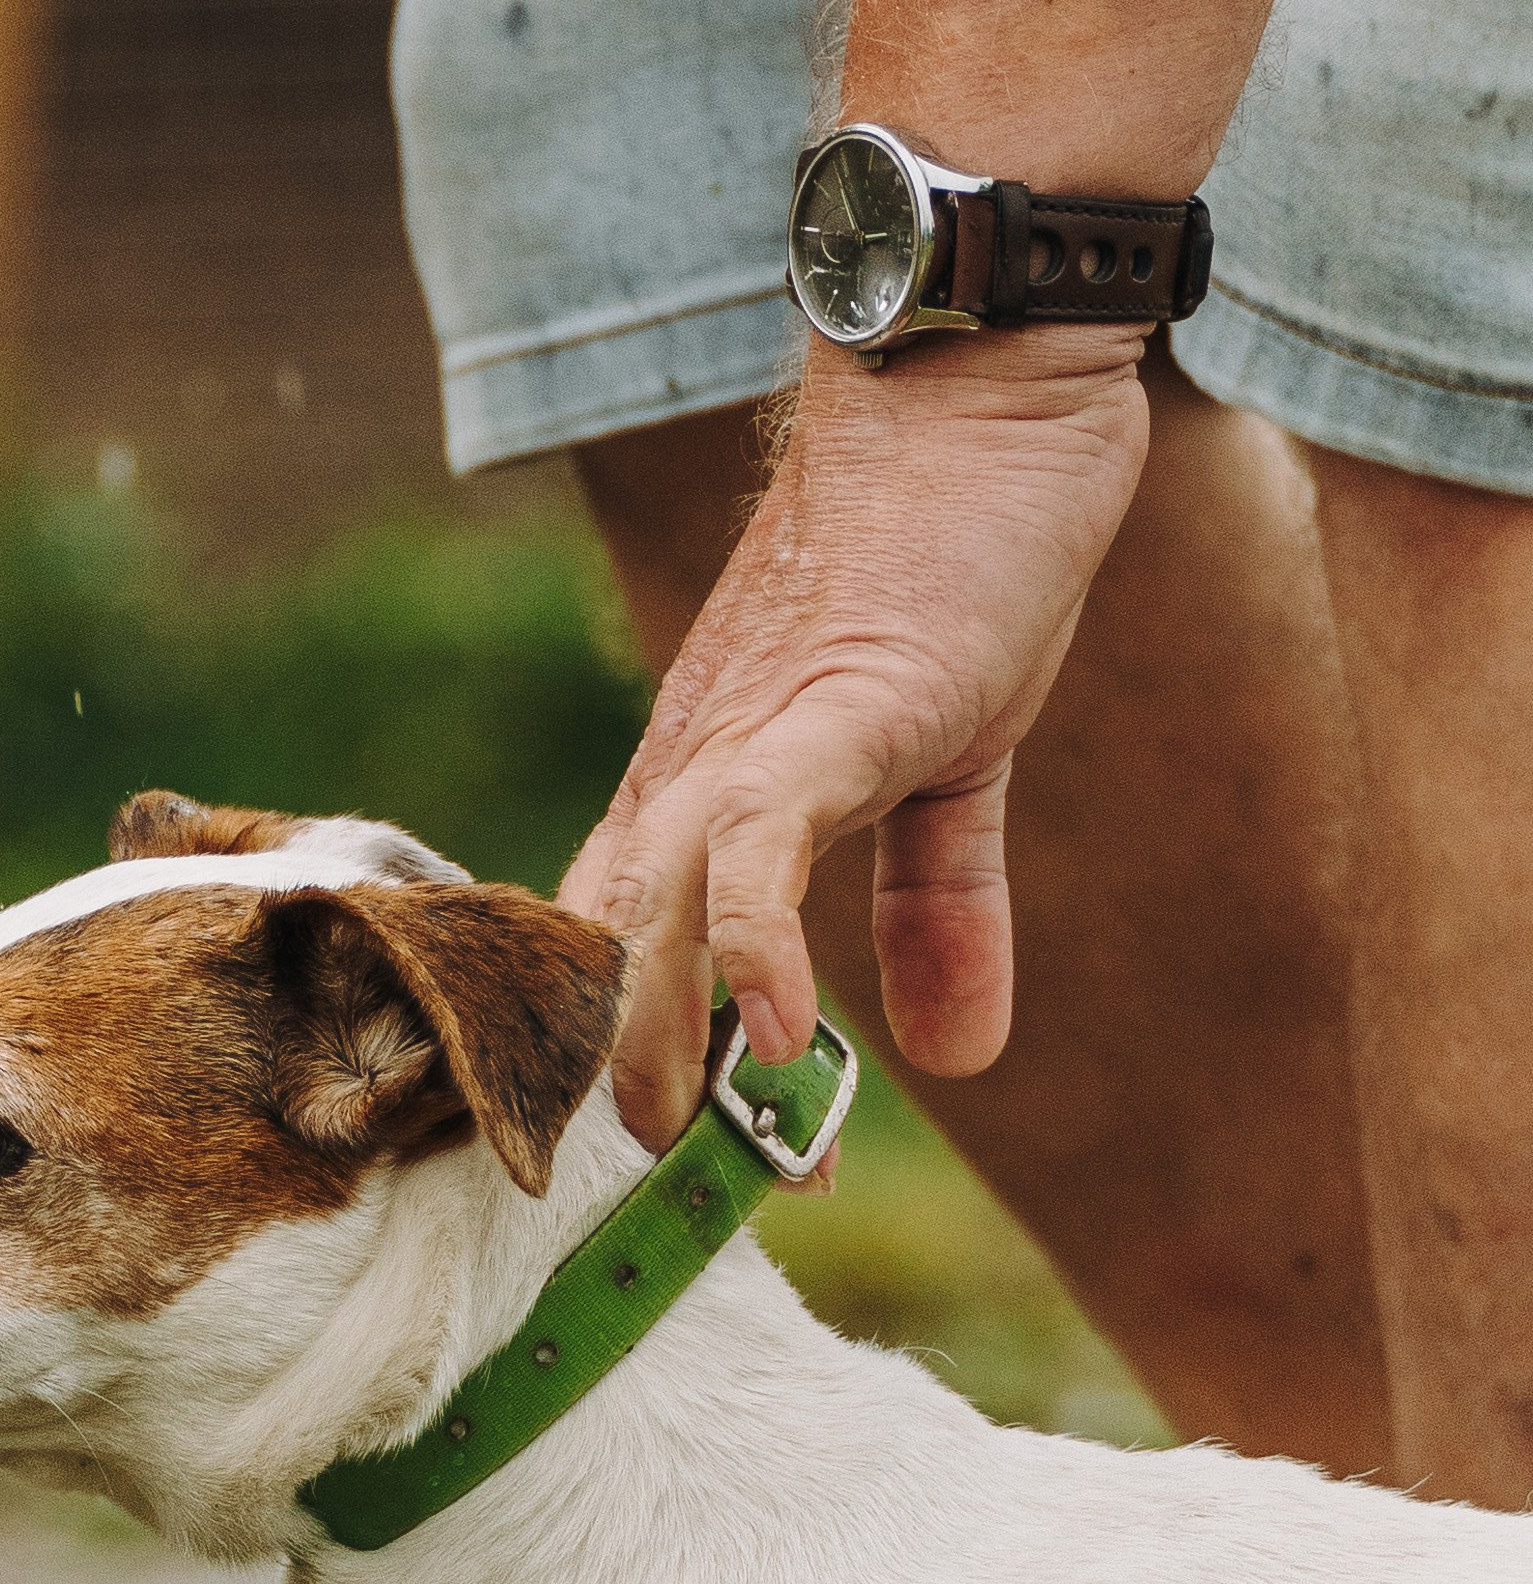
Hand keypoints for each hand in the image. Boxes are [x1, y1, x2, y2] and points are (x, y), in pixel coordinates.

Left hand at [564, 328, 1151, 1146]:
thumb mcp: (943, 764)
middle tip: (656, 1193)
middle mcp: (690, 780)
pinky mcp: (821, 711)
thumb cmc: (948, 559)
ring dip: (667, 1038)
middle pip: (612, 955)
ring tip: (692, 1143)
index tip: (676, 1167)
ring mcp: (742, 744)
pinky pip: (755, 849)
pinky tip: (777, 1034)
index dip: (631, 1064)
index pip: (627, 953)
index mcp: (705, 797)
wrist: (970, 390)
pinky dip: (751, 943)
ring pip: (655, 913)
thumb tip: (960, 1057)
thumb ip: (939, 910)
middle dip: (625, 1082)